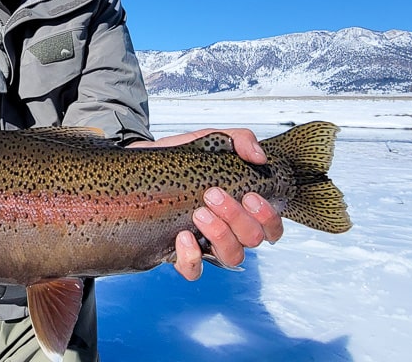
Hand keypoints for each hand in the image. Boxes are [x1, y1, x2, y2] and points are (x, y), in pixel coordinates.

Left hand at [128, 128, 284, 280]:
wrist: (140, 166)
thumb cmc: (180, 158)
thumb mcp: (209, 141)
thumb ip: (239, 140)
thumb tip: (259, 156)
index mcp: (241, 208)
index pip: (271, 227)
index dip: (268, 217)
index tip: (250, 195)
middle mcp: (228, 230)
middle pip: (252, 240)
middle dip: (237, 217)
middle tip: (212, 194)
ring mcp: (206, 244)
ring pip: (231, 257)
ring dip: (220, 235)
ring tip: (199, 213)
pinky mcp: (179, 254)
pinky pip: (194, 270)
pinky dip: (192, 258)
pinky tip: (183, 237)